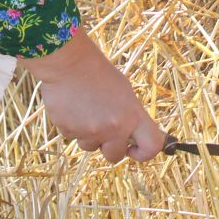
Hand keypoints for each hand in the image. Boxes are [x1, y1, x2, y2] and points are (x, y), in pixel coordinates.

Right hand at [20, 32, 165, 163]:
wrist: (67, 62)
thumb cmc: (97, 72)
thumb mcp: (124, 92)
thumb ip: (130, 116)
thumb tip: (135, 136)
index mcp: (132, 115)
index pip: (151, 146)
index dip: (144, 153)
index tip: (133, 148)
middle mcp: (114, 127)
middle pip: (115, 156)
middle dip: (109, 146)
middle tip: (103, 129)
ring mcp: (91, 132)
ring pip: (91, 146)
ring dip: (89, 135)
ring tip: (84, 109)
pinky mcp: (70, 132)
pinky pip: (73, 137)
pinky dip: (73, 126)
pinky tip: (72, 107)